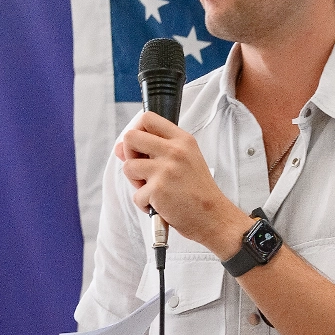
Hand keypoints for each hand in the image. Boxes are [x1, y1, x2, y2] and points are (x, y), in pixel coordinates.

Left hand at [117, 111, 244, 252]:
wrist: (213, 216)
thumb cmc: (198, 190)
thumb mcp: (184, 161)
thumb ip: (154, 150)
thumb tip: (120, 147)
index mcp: (183, 140)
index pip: (148, 118)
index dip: (138, 130)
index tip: (142, 145)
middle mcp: (175, 150)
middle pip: (130, 137)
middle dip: (130, 153)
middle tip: (143, 168)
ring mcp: (166, 169)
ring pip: (128, 166)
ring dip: (136, 182)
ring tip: (155, 190)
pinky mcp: (158, 189)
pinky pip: (136, 194)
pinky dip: (145, 203)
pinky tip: (161, 204)